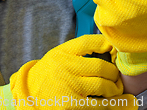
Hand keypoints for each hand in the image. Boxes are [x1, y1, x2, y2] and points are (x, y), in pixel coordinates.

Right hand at [0, 36, 137, 108]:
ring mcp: (68, 87)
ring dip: (114, 90)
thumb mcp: (57, 56)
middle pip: (99, 67)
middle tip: (117, 76)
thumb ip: (76, 52)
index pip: (87, 43)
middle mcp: (65, 67)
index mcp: (62, 52)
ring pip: (102, 87)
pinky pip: (96, 105)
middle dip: (113, 73)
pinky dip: (109, 104)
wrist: (28, 95)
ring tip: (117, 90)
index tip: (114, 47)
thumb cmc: (48, 74)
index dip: (104, 43)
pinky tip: (118, 103)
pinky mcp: (70, 104)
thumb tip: (105, 47)